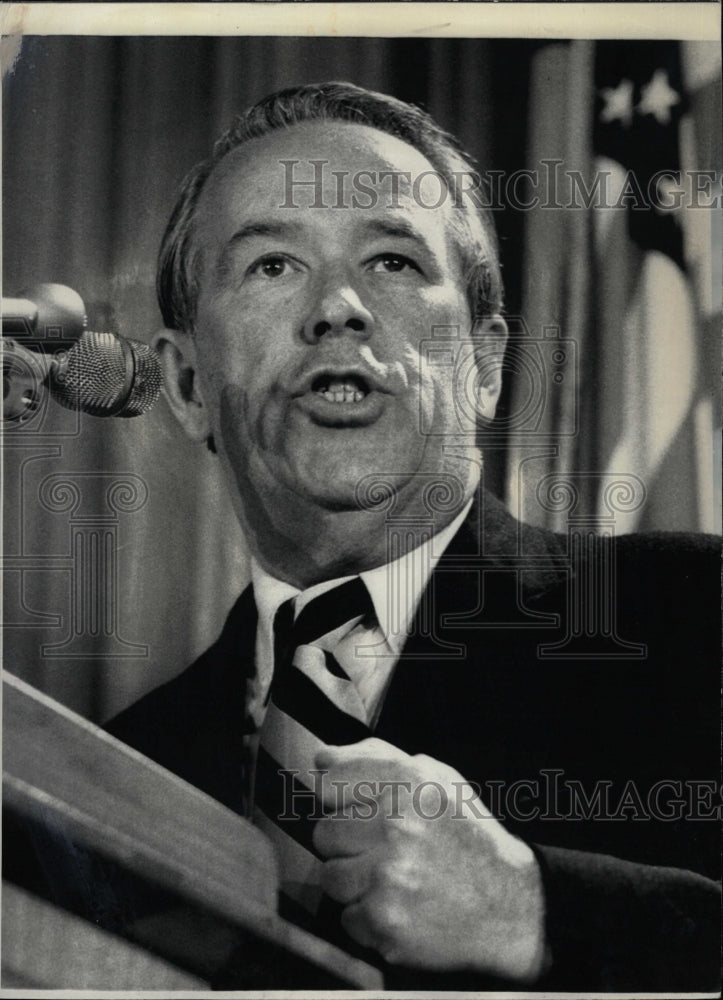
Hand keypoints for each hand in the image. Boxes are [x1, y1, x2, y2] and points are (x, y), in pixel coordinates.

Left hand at [313, 738, 546, 980]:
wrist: (509, 903)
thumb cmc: (466, 836)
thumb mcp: (436, 778)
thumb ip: (378, 758)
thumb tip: (323, 758)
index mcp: (408, 783)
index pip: (331, 782)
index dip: (339, 799)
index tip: (355, 809)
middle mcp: (397, 826)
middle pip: (325, 833)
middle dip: (349, 844)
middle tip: (382, 851)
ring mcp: (389, 876)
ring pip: (331, 877)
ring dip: (355, 882)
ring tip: (391, 879)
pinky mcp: (385, 921)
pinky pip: (347, 917)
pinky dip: (369, 918)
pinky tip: (401, 906)